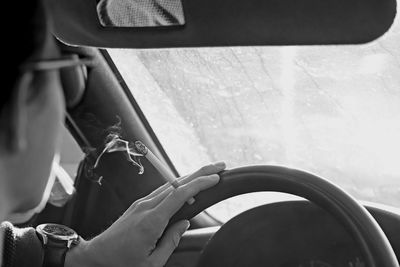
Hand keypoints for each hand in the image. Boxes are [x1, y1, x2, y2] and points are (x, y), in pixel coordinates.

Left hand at [66, 162, 225, 266]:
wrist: (95, 256)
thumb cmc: (121, 263)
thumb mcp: (152, 263)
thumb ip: (171, 241)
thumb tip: (184, 223)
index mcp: (151, 221)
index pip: (180, 195)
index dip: (200, 184)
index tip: (215, 179)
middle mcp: (146, 207)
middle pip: (178, 183)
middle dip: (200, 173)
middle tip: (219, 166)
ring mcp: (141, 203)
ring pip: (171, 185)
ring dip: (190, 177)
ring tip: (208, 174)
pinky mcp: (139, 205)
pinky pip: (162, 191)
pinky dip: (179, 186)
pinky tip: (188, 186)